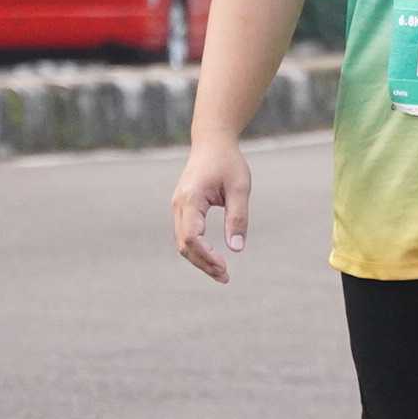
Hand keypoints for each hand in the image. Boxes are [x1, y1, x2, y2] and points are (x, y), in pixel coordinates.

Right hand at [170, 138, 251, 282]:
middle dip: (203, 264)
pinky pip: (185, 235)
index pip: (192, 237)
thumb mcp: (240, 188)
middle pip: (184, 245)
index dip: (206, 256)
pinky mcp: (182, 209)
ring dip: (200, 260)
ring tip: (222, 273)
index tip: (225, 265)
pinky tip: (213, 258)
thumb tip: (237, 249)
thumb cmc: (228, 162)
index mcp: (191, 198)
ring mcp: (177, 207)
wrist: (212, 142)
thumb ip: (238, 217)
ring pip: (182, 243)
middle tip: (225, 277)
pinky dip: (197, 250)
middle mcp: (179, 204)